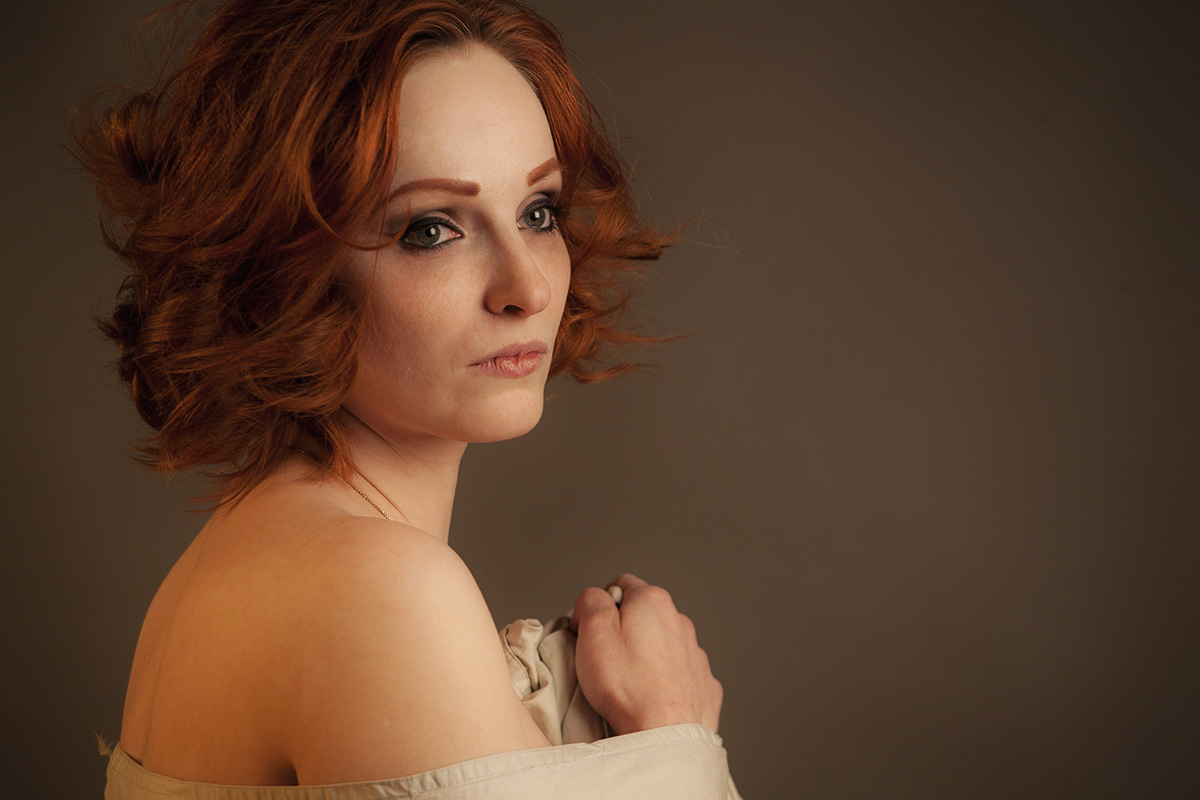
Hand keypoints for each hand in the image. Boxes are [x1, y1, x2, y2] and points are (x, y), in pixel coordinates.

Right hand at [569, 574, 722, 734]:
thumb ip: (590, 601)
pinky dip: (664, 682)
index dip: (598, 608)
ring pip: (662, 645)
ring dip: (645, 657)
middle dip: (623, 632)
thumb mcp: (592, 630)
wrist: (663, 735)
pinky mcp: (702, 684)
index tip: (591, 632)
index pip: (620, 585)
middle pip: (642, 616)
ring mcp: (695, 654)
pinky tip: (650, 698)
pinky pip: (678, 675)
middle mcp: (680, 622)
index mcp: (653, 602)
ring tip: (628, 684)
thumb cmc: (627, 687)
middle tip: (605, 661)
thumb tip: (593, 598)